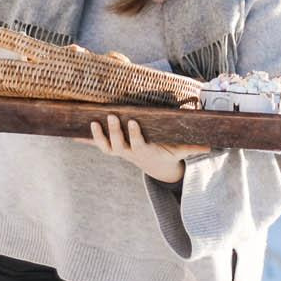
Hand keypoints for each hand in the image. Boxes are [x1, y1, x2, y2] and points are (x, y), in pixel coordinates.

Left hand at [85, 115, 206, 183]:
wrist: (153, 165)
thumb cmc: (167, 152)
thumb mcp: (179, 151)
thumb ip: (191, 147)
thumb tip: (210, 145)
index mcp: (144, 151)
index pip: (138, 143)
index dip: (134, 134)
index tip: (132, 120)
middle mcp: (128, 152)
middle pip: (118, 144)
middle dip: (113, 131)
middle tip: (111, 116)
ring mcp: (118, 151)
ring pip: (105, 147)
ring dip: (96, 136)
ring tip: (92, 122)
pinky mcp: (110, 148)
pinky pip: (94, 144)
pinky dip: (83, 139)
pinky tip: (70, 133)